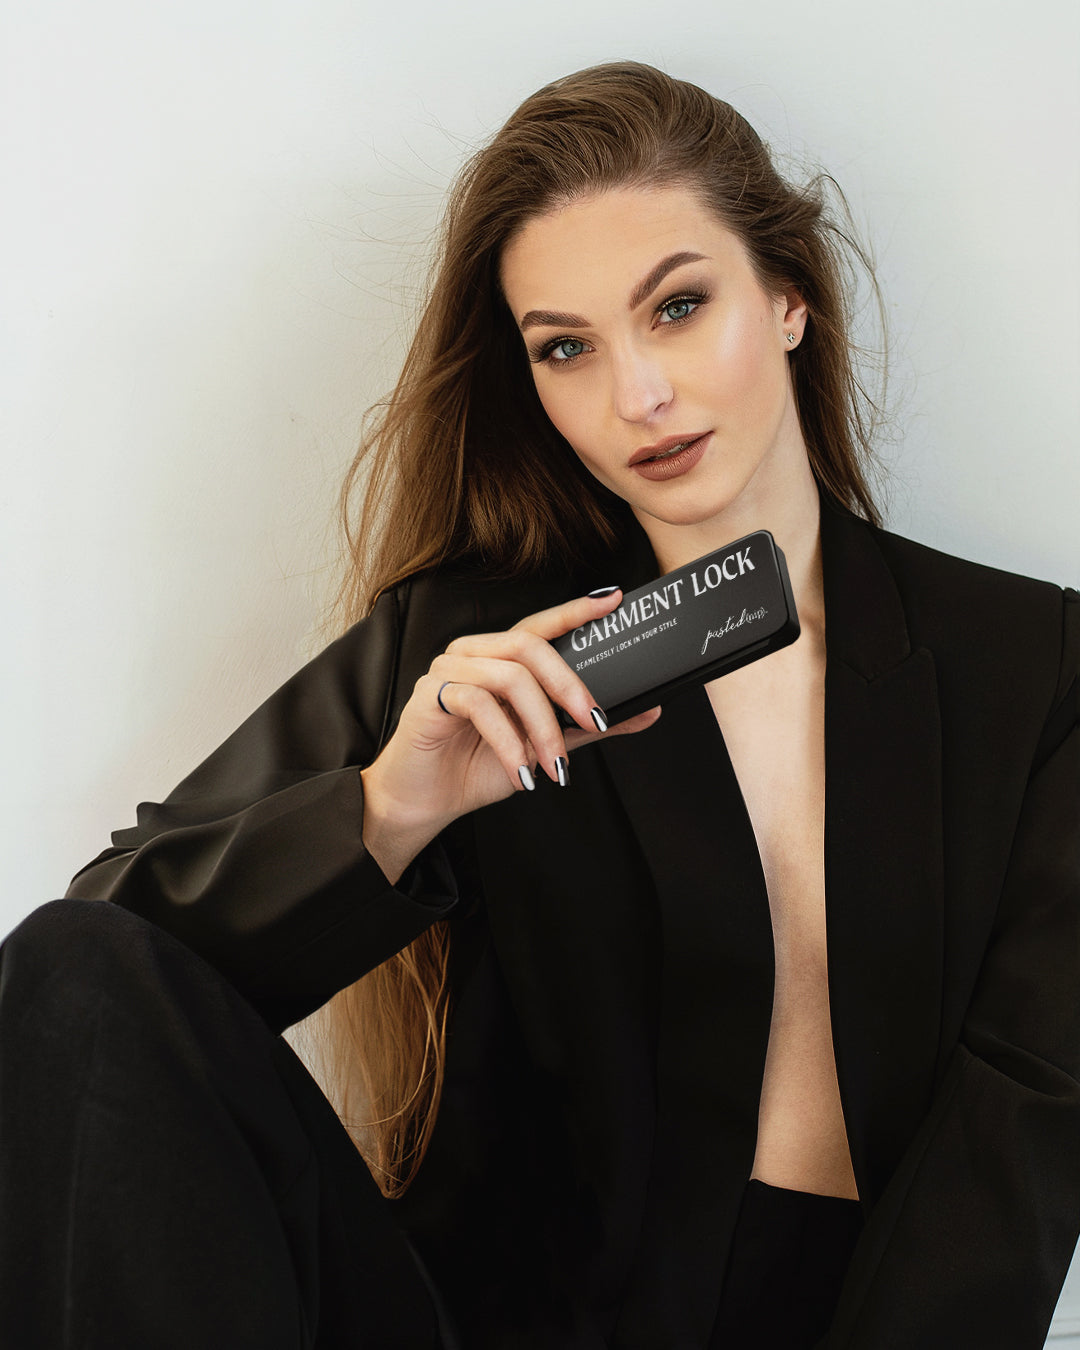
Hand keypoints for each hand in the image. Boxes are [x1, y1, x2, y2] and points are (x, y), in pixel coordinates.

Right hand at [360, 588, 660, 880]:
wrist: (424, 802)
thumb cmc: (475, 766)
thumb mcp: (543, 747)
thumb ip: (588, 727)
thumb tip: (647, 713)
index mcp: (500, 657)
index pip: (542, 626)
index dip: (576, 610)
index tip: (614, 600)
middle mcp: (474, 653)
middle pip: (529, 645)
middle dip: (569, 684)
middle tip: (593, 720)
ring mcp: (449, 670)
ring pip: (510, 677)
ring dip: (541, 725)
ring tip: (553, 766)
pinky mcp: (431, 695)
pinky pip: (478, 705)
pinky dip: (508, 741)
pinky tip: (519, 771)